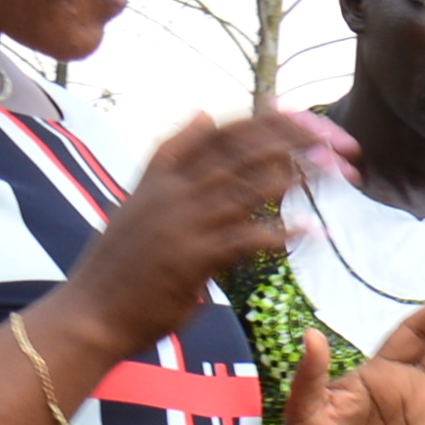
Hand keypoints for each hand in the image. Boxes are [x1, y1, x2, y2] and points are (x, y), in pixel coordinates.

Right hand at [57, 108, 353, 348]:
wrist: (92, 312)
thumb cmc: (123, 263)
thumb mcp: (143, 197)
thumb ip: (172, 157)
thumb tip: (202, 112)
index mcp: (160, 176)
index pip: (218, 133)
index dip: (262, 120)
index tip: (301, 114)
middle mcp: (170, 192)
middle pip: (238, 152)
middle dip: (289, 140)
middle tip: (332, 137)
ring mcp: (180, 224)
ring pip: (244, 187)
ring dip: (294, 176)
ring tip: (333, 168)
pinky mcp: (190, 260)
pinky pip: (243, 240)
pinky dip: (279, 234)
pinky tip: (311, 232)